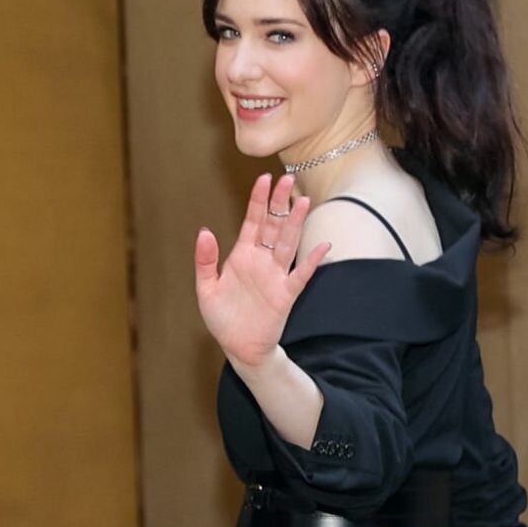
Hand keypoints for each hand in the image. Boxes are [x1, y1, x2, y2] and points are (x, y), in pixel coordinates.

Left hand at [194, 172, 331, 367]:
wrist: (239, 347)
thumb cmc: (222, 318)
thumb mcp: (206, 289)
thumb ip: (206, 261)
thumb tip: (204, 232)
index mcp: (242, 255)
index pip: (253, 221)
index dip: (258, 200)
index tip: (264, 179)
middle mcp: (261, 260)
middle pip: (274, 225)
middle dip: (280, 203)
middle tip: (288, 179)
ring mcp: (275, 276)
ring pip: (288, 243)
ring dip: (295, 223)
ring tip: (304, 201)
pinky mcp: (286, 294)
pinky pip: (301, 275)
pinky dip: (313, 261)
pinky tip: (323, 245)